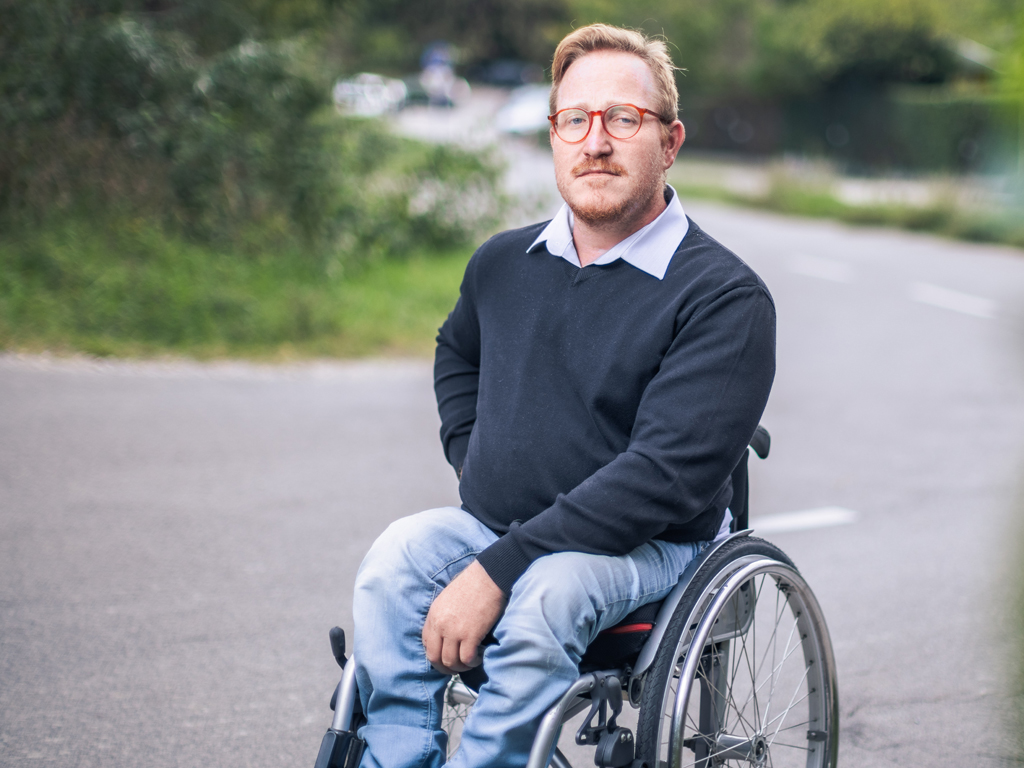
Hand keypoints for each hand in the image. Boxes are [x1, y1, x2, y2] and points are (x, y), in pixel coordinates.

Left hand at [422, 560, 505, 674]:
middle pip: (434, 658)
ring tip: (471, 661)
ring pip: (450, 662)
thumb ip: (443, 616)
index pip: (426, 643)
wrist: (489, 576)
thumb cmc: (473, 584)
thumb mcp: (447, 599)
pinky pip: (467, 658)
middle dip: (445, 668)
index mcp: (433, 615)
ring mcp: (454, 631)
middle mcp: (440, 625)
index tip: (445, 656)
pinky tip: (479, 657)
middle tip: (456, 668)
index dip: (435, 654)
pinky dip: (473, 662)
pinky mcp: (470, 635)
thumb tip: (447, 635)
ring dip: (461, 667)